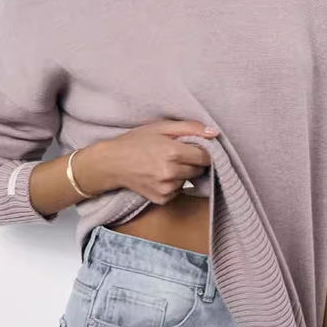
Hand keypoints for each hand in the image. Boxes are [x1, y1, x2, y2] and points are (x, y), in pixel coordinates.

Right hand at [104, 120, 218, 202]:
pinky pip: (178, 191)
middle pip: (199, 169)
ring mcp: (166, 188)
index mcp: (173, 152)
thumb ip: (190, 128)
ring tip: (165, 164)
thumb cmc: (136, 141)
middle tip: (176, 154)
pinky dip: (174, 184)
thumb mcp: (161, 127)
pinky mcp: (161, 199)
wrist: (112, 163)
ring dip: (183, 173)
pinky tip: (160, 175)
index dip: (202, 151)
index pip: (205, 156)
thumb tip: (214, 133)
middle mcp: (171, 172)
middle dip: (192, 162)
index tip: (194, 147)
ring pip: (189, 180)